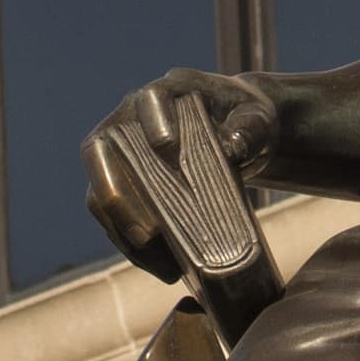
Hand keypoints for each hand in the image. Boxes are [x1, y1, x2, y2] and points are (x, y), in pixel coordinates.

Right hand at [80, 69, 293, 293]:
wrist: (238, 134)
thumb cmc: (247, 122)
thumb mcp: (259, 119)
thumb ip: (250, 128)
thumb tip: (232, 146)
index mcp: (167, 91)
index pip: (151, 98)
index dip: (154, 119)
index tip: (168, 147)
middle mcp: (130, 118)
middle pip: (101, 150)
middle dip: (118, 194)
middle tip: (149, 234)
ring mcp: (118, 153)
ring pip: (100, 193)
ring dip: (123, 233)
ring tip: (165, 267)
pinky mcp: (121, 185)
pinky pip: (112, 219)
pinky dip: (133, 248)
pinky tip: (164, 269)